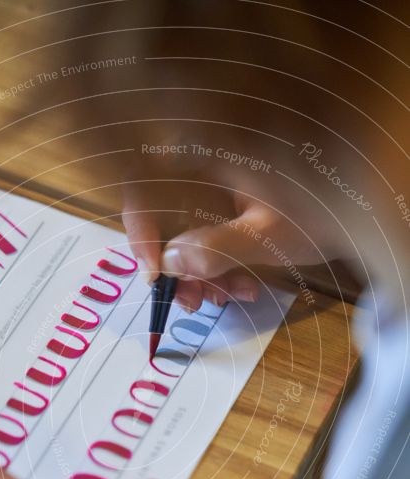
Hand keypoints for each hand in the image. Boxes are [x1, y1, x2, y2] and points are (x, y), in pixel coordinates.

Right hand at [123, 182, 346, 312]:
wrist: (363, 205)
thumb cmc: (322, 207)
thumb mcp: (267, 235)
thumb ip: (214, 249)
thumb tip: (169, 264)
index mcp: (208, 150)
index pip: (146, 183)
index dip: (141, 230)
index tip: (156, 273)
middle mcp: (203, 161)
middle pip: (164, 214)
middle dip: (177, 265)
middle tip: (191, 302)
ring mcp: (214, 182)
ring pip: (184, 229)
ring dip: (198, 271)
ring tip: (226, 298)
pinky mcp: (225, 201)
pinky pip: (205, 234)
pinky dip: (217, 263)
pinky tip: (241, 286)